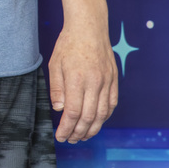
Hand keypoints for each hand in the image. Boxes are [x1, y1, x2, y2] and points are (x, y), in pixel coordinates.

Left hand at [46, 23, 118, 142]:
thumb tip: (59, 109)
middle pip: (89, 116)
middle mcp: (95, 82)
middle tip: (71, 139)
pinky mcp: (114, 79)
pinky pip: (111, 103)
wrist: (89, 28)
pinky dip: (105, 116)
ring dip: (93, 128)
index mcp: (77, 79)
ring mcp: (107, 81)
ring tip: (83, 136)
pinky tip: (97, 122)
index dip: (67, 127)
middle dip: (79, 132)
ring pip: (103, 113)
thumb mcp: (55, 64)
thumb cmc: (68, 45)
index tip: (61, 136)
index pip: (73, 112)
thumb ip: (57, 88)